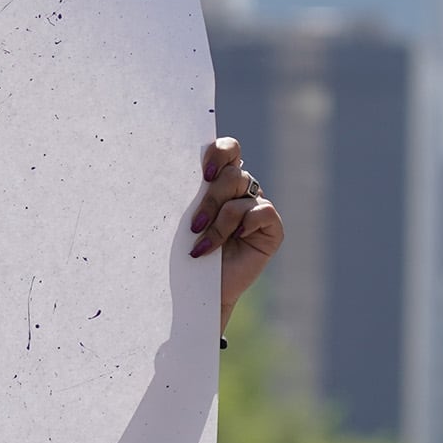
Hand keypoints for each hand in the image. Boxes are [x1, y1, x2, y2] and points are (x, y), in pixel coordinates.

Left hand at [190, 137, 282, 332]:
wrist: (198, 292)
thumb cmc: (184, 255)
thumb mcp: (181, 221)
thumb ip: (187, 195)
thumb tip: (172, 171)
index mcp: (219, 182)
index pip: (227, 150)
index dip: (219, 153)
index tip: (204, 174)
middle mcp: (241, 191)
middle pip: (234, 173)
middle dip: (211, 198)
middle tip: (194, 224)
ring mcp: (257, 208)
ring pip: (244, 193)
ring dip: (220, 219)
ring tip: (201, 243)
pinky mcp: (271, 228)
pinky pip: (263, 211)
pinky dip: (244, 223)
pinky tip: (231, 240)